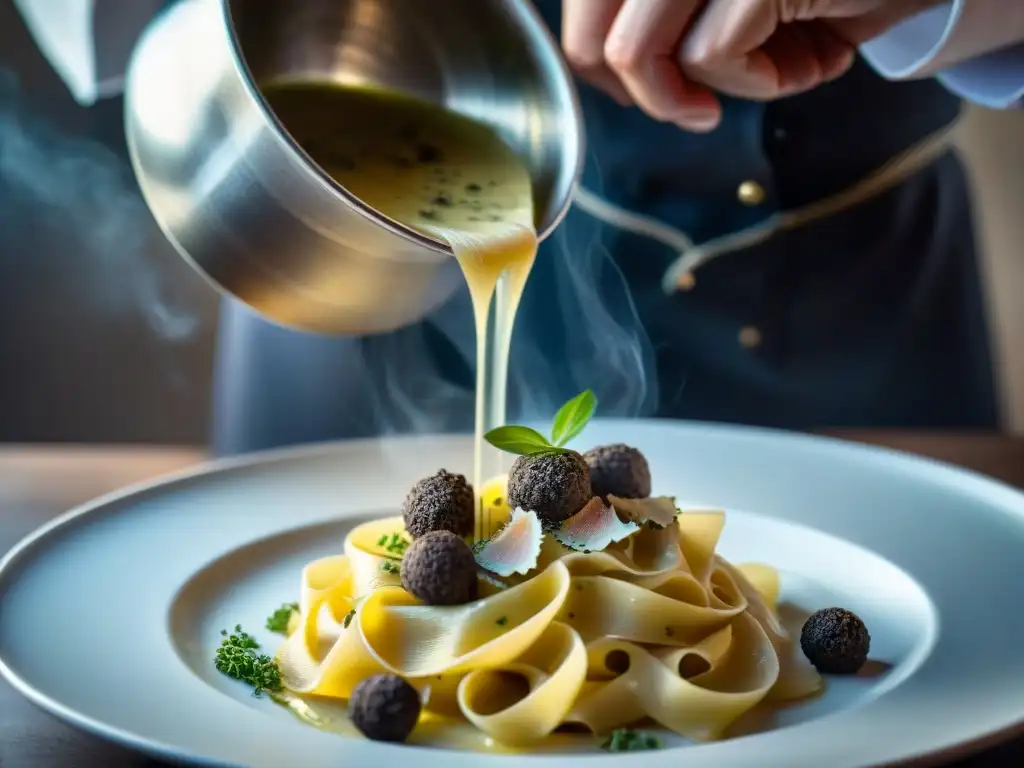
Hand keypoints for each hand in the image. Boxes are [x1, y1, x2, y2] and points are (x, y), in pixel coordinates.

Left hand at [561, 0, 943, 131]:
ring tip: (763, 80)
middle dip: (636, 86)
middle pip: (592, 25)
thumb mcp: (727, 8)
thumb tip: (605, 71)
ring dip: (692, 95)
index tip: (634, 91)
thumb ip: (662, 20)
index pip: (583, 1)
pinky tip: (811, 60)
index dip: (592, 54)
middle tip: (688, 110)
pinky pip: (711, 59)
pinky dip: (758, 83)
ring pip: (636, 51)